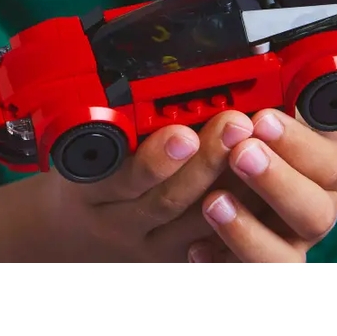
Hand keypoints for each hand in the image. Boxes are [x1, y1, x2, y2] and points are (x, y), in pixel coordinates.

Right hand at [42, 111, 264, 261]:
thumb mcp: (73, 147)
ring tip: (258, 152)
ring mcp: (148, 247)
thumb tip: (147, 76)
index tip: (184, 133)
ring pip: (196, 225)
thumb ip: (107, 121)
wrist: (69, 231)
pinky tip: (266, 193)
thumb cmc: (80, 175)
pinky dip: (243, 219)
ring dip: (233, 189)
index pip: (121, 177)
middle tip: (236, 126)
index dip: (156, 159)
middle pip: (166, 201)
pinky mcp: (174, 259)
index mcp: (87, 189)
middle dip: (206, 163)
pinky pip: (213, 247)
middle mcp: (117, 223)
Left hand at [187, 109, 336, 262]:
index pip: (327, 164)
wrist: (279, 185)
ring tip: (213, 203)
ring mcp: (287, 246)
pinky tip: (195, 249)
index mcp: (328, 172)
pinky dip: (219, 263)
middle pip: (314, 213)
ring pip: (282, 259)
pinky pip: (241, 275)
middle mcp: (313, 213)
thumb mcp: (278, 120)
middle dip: (275, 182)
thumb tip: (247, 94)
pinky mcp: (254, 266)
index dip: (295, 143)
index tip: (261, 119)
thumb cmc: (271, 140)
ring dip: (246, 230)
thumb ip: (269, 108)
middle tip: (240, 155)